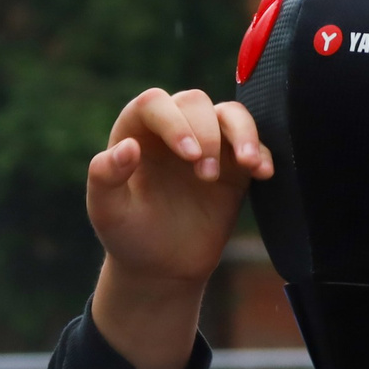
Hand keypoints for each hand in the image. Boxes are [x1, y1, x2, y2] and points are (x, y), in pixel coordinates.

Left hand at [85, 88, 271, 368]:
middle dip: (206, 133)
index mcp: (134, 132)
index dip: (173, 122)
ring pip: (230, 113)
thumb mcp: (107, 211)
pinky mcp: (234, 164)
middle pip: (195, 102)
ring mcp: (206, 143)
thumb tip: (127, 147)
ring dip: (242, 132)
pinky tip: (263, 173)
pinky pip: (255, 143)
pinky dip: (263, 152)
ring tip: (247, 164)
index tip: (188, 154)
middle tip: (206, 176)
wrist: (161, 266)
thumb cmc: (128, 235)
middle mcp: (171, 129)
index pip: (154, 104)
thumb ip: (105, 177)